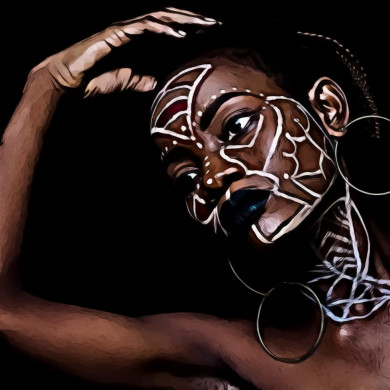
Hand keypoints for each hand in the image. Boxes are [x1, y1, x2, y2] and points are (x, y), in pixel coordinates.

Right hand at [30, 8, 217, 95]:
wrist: (67, 83)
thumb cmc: (92, 81)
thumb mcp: (124, 82)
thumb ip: (139, 81)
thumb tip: (154, 83)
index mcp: (135, 40)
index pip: (166, 28)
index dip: (186, 27)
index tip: (206, 31)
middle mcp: (131, 30)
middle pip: (167, 18)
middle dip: (191, 19)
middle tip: (214, 23)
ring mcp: (123, 29)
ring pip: (158, 18)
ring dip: (182, 20)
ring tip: (203, 24)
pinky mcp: (115, 34)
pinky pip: (143, 27)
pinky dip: (162, 29)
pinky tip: (179, 33)